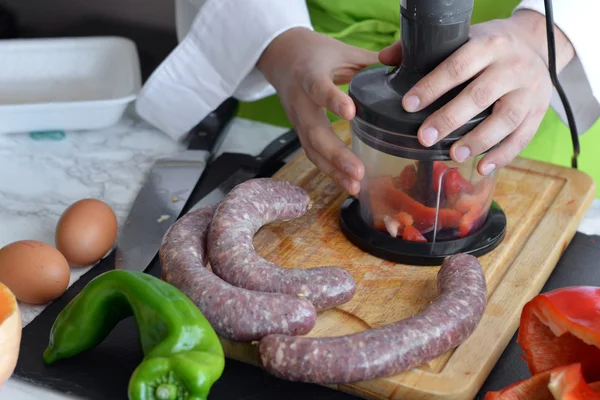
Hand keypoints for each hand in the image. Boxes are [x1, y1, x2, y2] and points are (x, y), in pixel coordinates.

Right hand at [257, 28, 378, 194]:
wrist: (281, 58)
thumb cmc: (315, 53)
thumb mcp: (340, 51)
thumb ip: (369, 61)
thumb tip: (404, 67)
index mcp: (309, 75)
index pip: (318, 88)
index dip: (332, 100)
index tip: (351, 113)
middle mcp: (300, 101)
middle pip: (314, 131)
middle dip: (336, 154)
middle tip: (358, 171)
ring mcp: (298, 120)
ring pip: (312, 149)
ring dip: (334, 170)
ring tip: (355, 186)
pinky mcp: (300, 133)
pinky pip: (313, 154)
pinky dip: (330, 171)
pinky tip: (349, 184)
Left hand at [379, 10, 574, 175]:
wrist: (534, 42)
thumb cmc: (488, 45)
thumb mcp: (462, 37)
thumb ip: (425, 49)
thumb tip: (384, 58)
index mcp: (489, 44)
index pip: (458, 66)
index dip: (432, 87)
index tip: (408, 105)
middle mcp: (512, 66)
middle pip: (480, 96)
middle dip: (449, 119)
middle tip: (424, 138)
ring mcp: (529, 90)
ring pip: (505, 119)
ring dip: (478, 141)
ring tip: (454, 156)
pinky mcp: (539, 111)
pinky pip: (523, 137)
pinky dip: (503, 155)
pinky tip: (482, 167)